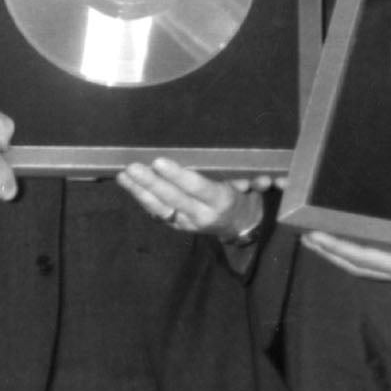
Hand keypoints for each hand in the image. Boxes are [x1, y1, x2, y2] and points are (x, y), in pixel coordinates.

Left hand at [116, 158, 272, 241]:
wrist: (240, 228)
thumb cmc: (244, 197)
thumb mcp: (251, 187)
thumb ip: (253, 181)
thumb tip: (266, 179)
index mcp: (222, 201)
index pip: (198, 188)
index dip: (178, 176)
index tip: (160, 162)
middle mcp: (202, 214)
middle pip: (174, 198)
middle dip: (151, 183)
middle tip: (134, 167)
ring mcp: (186, 222)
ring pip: (160, 207)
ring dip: (140, 191)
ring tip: (124, 175)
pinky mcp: (176, 225)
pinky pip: (156, 212)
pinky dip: (141, 198)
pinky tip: (128, 184)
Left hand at [302, 231, 390, 285]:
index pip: (361, 257)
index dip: (334, 246)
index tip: (312, 234)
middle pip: (354, 264)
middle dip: (326, 250)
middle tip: (302, 234)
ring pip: (359, 265)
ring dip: (333, 252)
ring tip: (310, 236)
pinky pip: (368, 263)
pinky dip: (347, 252)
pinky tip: (334, 238)